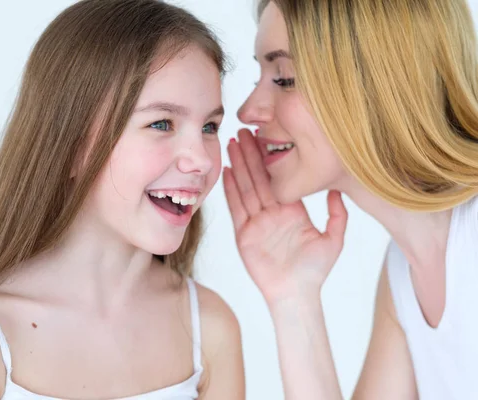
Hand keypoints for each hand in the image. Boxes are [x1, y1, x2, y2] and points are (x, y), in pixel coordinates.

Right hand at [223, 129, 347, 303]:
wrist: (296, 293)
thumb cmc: (314, 271)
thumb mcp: (333, 239)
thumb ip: (337, 215)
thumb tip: (338, 192)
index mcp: (291, 210)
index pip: (279, 178)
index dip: (271, 158)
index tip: (266, 137)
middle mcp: (272, 212)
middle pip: (259, 177)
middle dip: (250, 154)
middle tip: (243, 131)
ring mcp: (257, 222)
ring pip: (246, 188)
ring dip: (239, 165)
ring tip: (232, 144)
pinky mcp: (244, 233)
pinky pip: (237, 207)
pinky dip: (231, 190)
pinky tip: (227, 172)